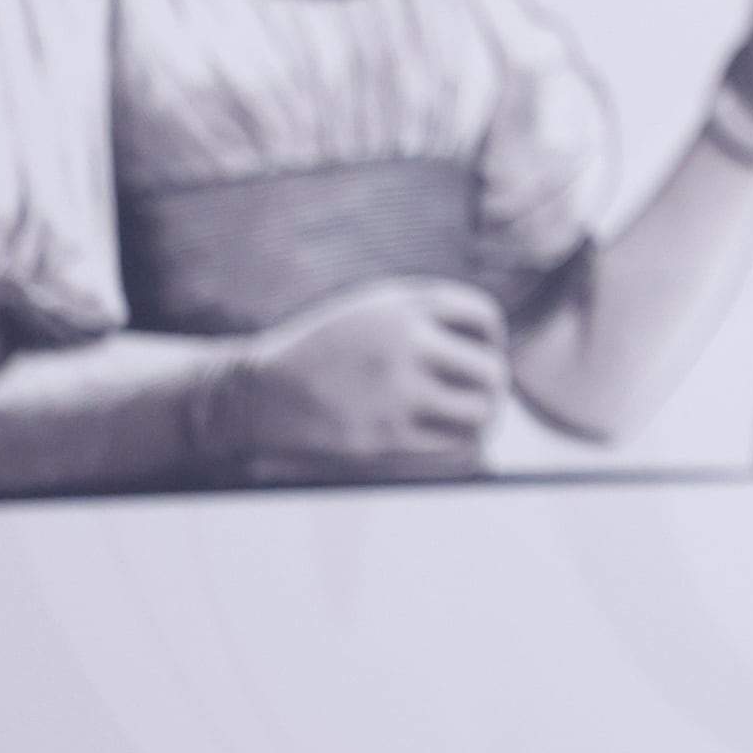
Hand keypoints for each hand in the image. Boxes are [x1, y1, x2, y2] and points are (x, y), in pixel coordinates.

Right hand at [231, 277, 506, 476]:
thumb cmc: (326, 351)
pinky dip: (465, 446)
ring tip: (476, 421)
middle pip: (491, 369)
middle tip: (483, 396)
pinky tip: (455, 443)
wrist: (260, 393)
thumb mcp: (372, 310)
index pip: (484, 317)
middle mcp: (404, 343)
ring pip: (481, 410)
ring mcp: (395, 391)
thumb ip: (426, 314)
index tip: (481, 353)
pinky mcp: (384, 436)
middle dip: (493, 385)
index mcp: (402, 306)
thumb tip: (492, 342)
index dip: (492, 339)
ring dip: (485, 418)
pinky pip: (455, 446)